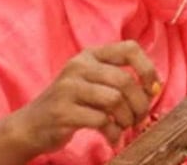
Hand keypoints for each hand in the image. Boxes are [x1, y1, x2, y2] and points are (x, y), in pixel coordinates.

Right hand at [5, 41, 160, 156]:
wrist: (31, 126)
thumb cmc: (72, 104)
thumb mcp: (93, 82)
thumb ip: (120, 80)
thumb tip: (155, 88)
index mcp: (90, 55)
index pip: (130, 49)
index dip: (148, 69)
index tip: (153, 89)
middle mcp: (78, 66)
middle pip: (125, 81)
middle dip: (140, 103)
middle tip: (140, 118)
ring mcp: (68, 88)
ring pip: (115, 100)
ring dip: (127, 119)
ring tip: (125, 128)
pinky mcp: (62, 112)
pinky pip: (101, 121)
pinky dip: (113, 133)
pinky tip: (113, 138)